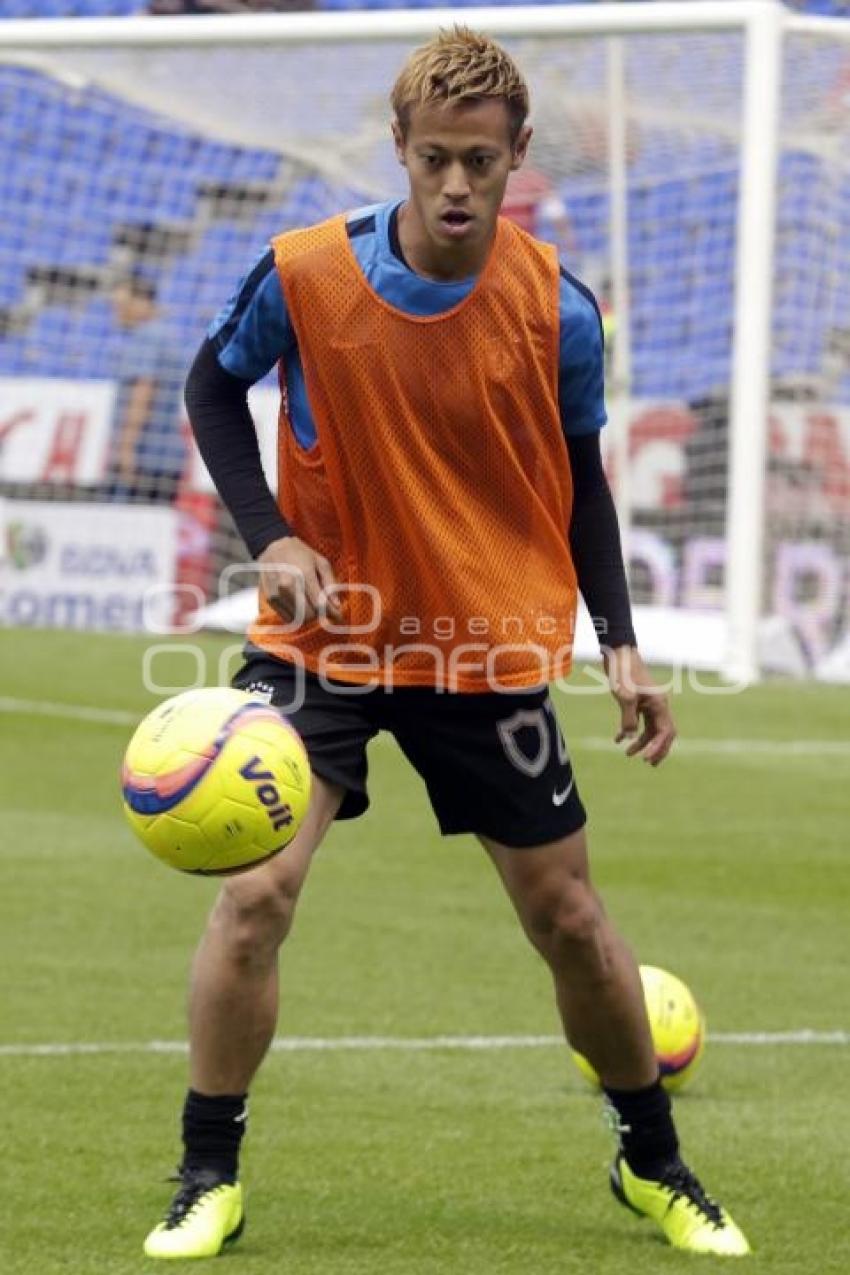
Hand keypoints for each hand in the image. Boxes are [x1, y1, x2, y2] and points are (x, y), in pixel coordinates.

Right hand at [256, 536, 342, 626]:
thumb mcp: (320, 562)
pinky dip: (295, 615)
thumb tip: (337, 605)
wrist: (273, 546)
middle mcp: (288, 584)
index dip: (331, 613)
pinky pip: (286, 616)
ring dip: (307, 615)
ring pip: (297, 618)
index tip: (339, 617)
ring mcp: (277, 592)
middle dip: (318, 613)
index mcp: (304, 573)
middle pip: (308, 614)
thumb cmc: (300, 553)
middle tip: (321, 606)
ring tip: (310, 604)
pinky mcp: (270, 598)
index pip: (319, 603)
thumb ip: (330, 583)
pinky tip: (298, 604)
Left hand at [604, 646, 675, 766]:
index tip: (646, 759)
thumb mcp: (624, 695)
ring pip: (650, 729)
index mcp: (659, 705)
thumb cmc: (623, 672)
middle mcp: (658, 706)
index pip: (665, 732)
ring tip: (627, 754)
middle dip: (657, 749)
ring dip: (641, 742)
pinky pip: (639, 722)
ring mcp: (649, 704)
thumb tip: (630, 736)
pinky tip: (617, 739)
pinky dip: (630, 731)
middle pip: (663, 733)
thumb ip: (628, 717)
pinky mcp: (638, 702)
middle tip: (649, 764)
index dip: (657, 747)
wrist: (618, 654)